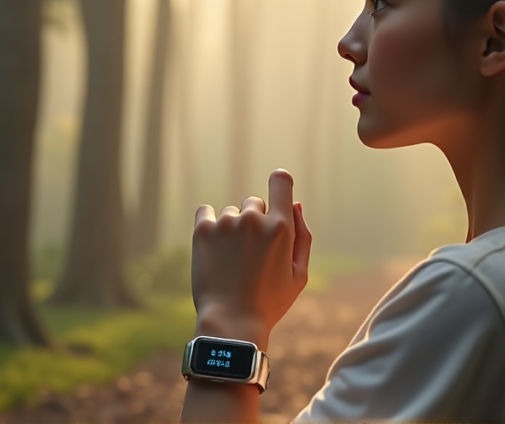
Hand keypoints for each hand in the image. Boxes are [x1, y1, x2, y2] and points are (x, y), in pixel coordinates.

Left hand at [191, 169, 312, 345]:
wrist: (231, 323)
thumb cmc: (270, 301)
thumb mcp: (299, 274)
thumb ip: (302, 235)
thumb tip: (295, 204)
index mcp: (281, 227)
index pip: (280, 181)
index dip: (280, 181)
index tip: (277, 185)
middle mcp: (253, 219)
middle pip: (254, 203)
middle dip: (254, 222)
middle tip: (251, 254)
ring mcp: (226, 223)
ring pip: (231, 213)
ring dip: (232, 228)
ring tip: (231, 261)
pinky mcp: (202, 230)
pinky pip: (206, 212)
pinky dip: (209, 224)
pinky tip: (213, 248)